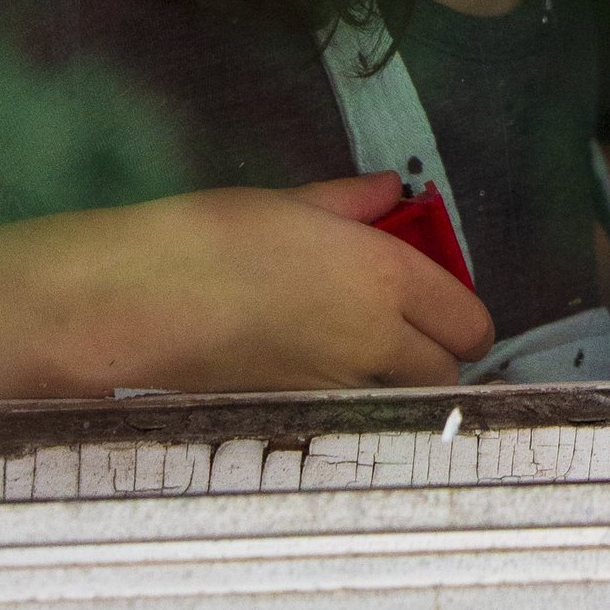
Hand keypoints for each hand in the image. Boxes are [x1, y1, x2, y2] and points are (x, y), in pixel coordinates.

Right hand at [0, 173, 495, 404]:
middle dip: (438, 356)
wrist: (141, 306)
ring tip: (365, 356)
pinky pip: (352, 417)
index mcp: (386, 278)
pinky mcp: (295, 419)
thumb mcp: (291, 203)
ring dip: (399, 386)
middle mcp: (375, 342)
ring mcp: (336, 390)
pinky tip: (319, 377)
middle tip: (411, 332)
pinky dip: (354, 404)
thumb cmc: (214, 239)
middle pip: (447, 374)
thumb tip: (389, 191)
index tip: (444, 305)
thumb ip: (350, 203)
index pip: (468, 321)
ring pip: (403, 403)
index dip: (463, 316)